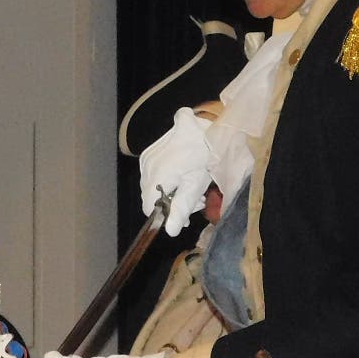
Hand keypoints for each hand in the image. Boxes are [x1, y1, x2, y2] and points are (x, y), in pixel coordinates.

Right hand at [139, 107, 212, 235]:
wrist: (212, 126)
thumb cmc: (206, 156)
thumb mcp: (196, 185)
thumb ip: (181, 209)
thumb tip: (169, 231)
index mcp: (154, 176)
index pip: (149, 206)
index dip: (167, 214)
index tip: (187, 213)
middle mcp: (146, 165)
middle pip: (152, 195)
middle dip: (172, 202)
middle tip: (197, 199)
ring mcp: (147, 155)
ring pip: (153, 183)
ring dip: (171, 189)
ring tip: (194, 183)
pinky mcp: (152, 148)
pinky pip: (154, 170)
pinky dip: (168, 175)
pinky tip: (184, 170)